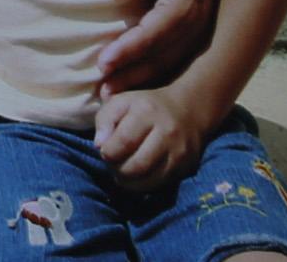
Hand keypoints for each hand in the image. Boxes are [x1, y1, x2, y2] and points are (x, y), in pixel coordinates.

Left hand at [93, 0, 222, 93]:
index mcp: (185, 4)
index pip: (152, 33)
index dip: (128, 49)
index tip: (103, 63)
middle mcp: (196, 23)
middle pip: (162, 56)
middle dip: (133, 75)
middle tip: (104, 92)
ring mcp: (197, 28)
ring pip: (170, 62)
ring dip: (142, 78)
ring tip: (113, 94)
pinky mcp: (193, 29)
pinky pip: (174, 56)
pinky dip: (154, 70)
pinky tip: (135, 81)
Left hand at [94, 87, 214, 190]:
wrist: (187, 111)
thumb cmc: (145, 107)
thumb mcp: (121, 102)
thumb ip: (105, 120)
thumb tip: (99, 145)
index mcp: (147, 112)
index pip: (124, 141)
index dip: (109, 152)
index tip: (104, 152)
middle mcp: (167, 133)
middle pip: (138, 164)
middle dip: (118, 170)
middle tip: (112, 165)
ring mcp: (180, 152)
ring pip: (151, 179)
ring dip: (131, 182)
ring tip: (122, 173)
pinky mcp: (187, 166)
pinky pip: (162, 183)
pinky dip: (145, 185)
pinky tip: (137, 176)